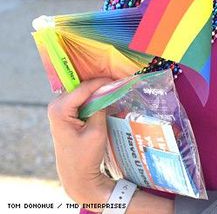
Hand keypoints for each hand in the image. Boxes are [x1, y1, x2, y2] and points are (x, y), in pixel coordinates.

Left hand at [47, 78, 115, 205]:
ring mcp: (58, 110)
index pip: (84, 88)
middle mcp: (56, 106)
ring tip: (115, 91)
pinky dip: (93, 99)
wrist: (76, 175)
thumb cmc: (85, 156)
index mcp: (60, 110)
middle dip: (100, 86)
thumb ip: (101, 108)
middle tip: (119, 85)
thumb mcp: (96, 131)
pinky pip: (80, 100)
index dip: (103, 82)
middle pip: (81, 88)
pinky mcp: (64, 115)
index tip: (121, 80)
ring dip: (97, 92)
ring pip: (82, 93)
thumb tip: (109, 90)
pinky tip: (106, 101)